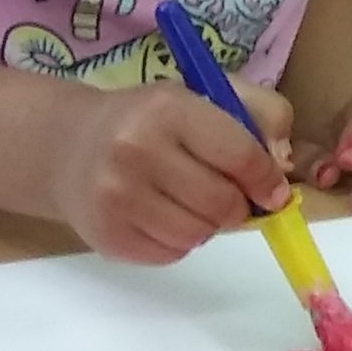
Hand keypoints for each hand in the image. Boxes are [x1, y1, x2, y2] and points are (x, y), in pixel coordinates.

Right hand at [47, 82, 291, 265]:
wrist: (69, 145)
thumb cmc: (152, 120)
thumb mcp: (209, 96)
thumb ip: (263, 116)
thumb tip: (282, 167)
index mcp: (168, 109)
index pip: (240, 156)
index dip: (266, 180)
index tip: (272, 191)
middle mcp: (135, 150)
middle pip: (223, 204)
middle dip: (237, 206)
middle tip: (226, 194)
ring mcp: (116, 197)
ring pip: (199, 234)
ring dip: (207, 224)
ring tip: (188, 201)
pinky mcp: (107, 235)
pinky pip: (171, 254)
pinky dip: (179, 241)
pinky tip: (160, 214)